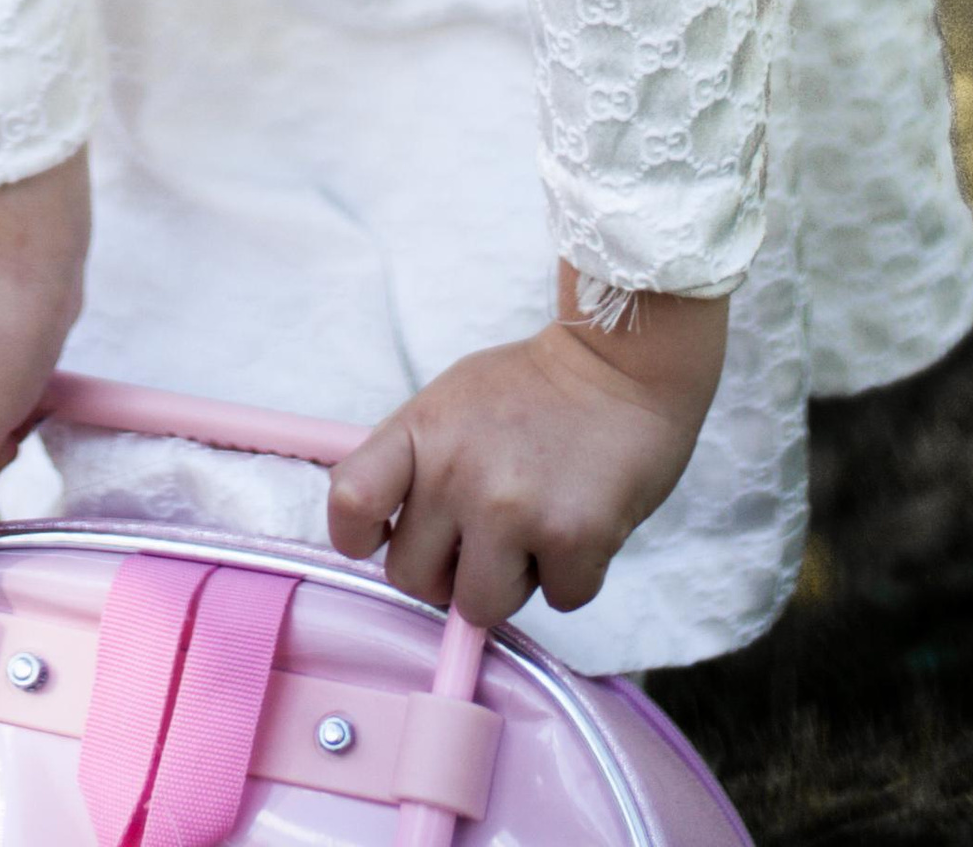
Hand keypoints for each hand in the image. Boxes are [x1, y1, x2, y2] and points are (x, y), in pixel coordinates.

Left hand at [324, 273, 727, 628]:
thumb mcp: (451, 404)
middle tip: (485, 536)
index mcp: (420, 431)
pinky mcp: (572, 538)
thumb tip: (386, 537)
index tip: (387, 539)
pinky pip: (558, 600)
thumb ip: (415, 464)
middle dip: (447, 572)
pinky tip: (582, 525)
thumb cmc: (533, 390)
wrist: (623, 364)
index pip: (350, 503)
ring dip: (510, 582)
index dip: (357, 540)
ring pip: (479, 607)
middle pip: (411, 579)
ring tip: (536, 530)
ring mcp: (512, 508)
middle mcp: (456, 471)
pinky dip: (573, 576)